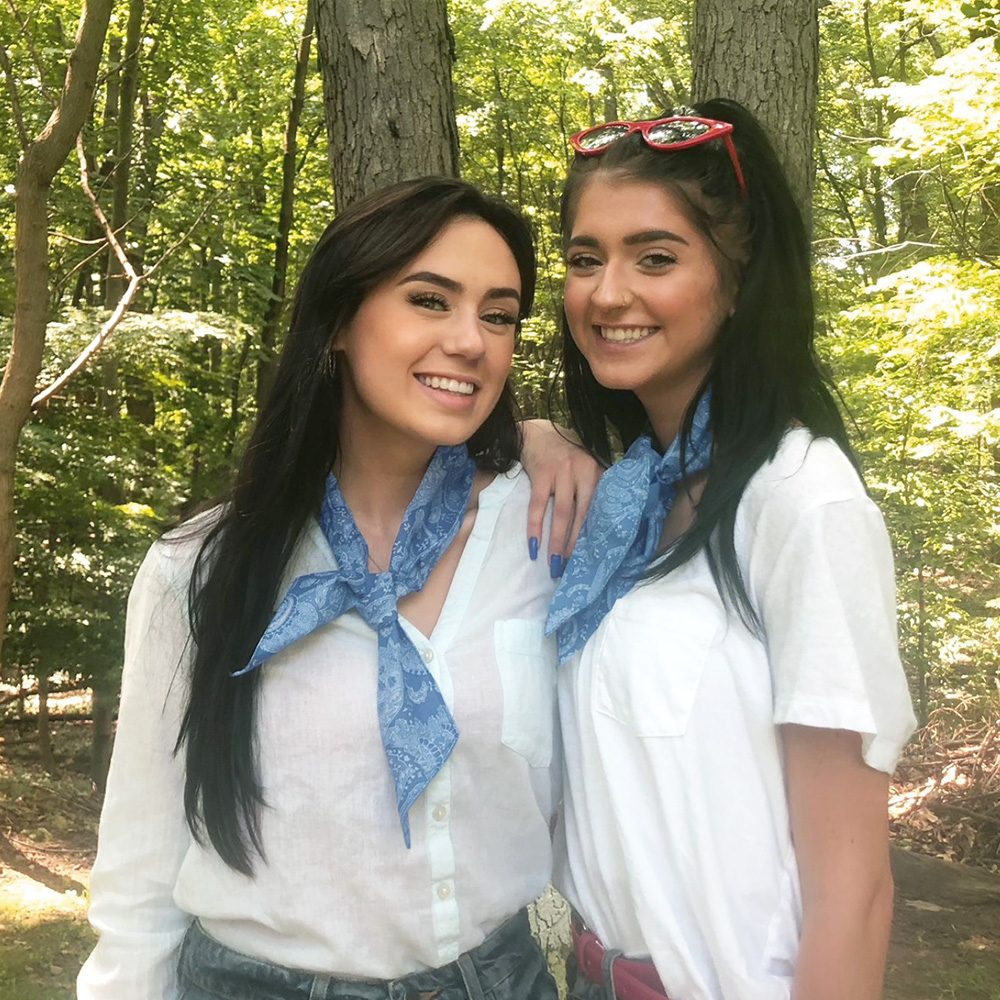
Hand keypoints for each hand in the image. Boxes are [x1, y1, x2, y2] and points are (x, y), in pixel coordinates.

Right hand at [519, 419, 602, 576]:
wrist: (536, 432)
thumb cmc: (563, 456)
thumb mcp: (584, 467)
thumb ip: (593, 489)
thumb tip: (599, 527)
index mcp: (597, 472)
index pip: (600, 508)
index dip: (596, 534)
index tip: (593, 557)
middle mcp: (583, 471)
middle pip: (582, 515)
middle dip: (577, 543)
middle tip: (572, 567)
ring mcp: (561, 471)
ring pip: (562, 514)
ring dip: (557, 541)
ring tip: (554, 563)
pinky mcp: (541, 474)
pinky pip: (537, 507)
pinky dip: (535, 528)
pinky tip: (534, 546)